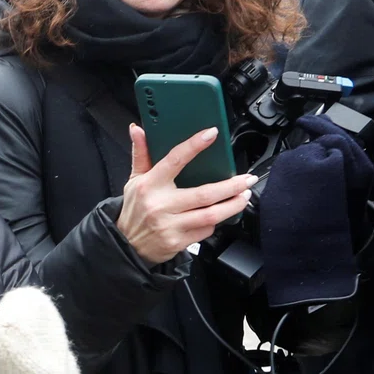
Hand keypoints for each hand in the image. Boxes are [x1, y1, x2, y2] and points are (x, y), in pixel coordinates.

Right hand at [116, 124, 255, 265]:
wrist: (126, 244)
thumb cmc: (134, 209)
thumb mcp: (134, 180)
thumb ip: (141, 154)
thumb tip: (137, 130)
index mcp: (150, 185)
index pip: (174, 160)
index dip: (194, 145)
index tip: (211, 134)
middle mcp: (160, 204)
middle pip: (204, 194)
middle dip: (232, 186)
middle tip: (247, 179)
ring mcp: (170, 225)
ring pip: (210, 215)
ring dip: (232, 205)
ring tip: (244, 196)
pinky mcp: (178, 242)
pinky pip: (205, 231)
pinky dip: (215, 222)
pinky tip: (219, 216)